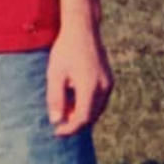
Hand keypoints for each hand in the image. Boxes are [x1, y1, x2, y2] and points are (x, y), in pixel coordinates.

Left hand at [46, 18, 112, 135]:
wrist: (83, 30)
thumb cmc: (65, 51)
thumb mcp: (55, 74)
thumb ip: (55, 98)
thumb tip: (56, 121)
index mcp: (90, 86)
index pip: (83, 118)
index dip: (70, 128)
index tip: (57, 132)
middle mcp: (104, 87)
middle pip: (92, 117)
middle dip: (76, 124)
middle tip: (59, 127)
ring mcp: (109, 83)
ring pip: (98, 110)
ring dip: (83, 116)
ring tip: (64, 114)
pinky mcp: (109, 80)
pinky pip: (100, 101)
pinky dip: (88, 107)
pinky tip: (74, 104)